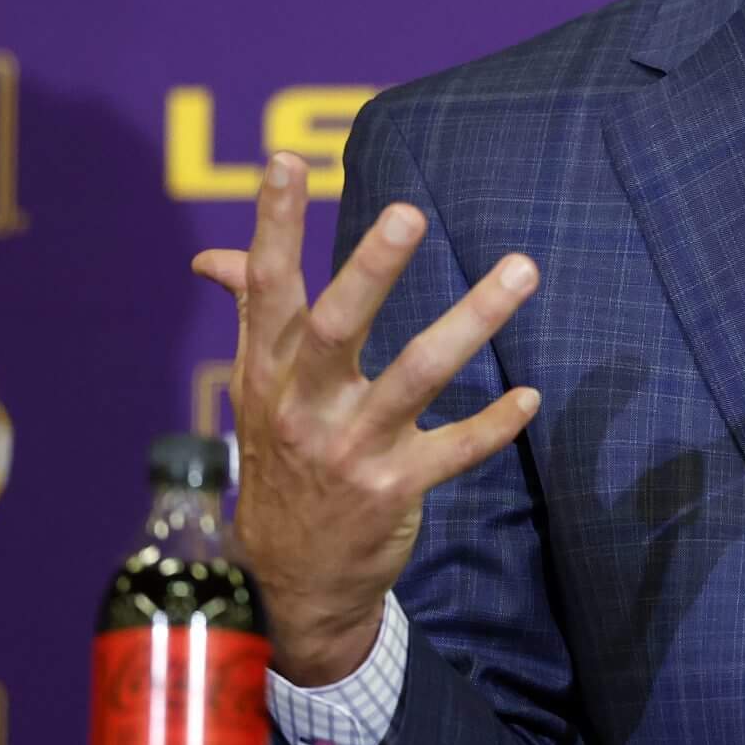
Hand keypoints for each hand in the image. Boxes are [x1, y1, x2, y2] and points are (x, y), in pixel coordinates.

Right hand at [189, 152, 543, 687]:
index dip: (273, 225)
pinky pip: (453, 450)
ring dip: (472, 321)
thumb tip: (213, 258)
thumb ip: (251, 316)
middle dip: (371, 269)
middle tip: (409, 212)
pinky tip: (531, 397)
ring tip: (521, 271)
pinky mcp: (393, 490)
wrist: (288, 582)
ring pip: (416, 376)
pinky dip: (493, 424)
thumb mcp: (255, 391)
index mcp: (268, 371)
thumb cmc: (282, 460)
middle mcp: (303, 405)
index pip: (267, 288)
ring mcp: (350, 449)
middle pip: (335, 326)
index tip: (287, 161)